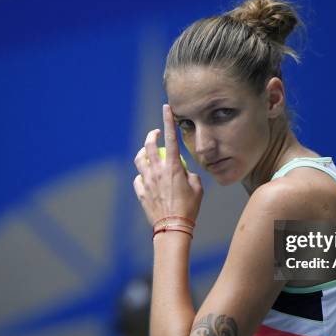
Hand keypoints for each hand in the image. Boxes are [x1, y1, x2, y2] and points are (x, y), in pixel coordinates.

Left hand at [133, 104, 202, 225]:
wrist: (173, 227)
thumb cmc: (189, 208)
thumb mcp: (197, 188)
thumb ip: (190, 175)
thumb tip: (184, 172)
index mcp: (173, 167)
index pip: (171, 138)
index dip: (168, 121)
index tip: (166, 108)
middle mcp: (157, 171)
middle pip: (149, 145)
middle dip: (152, 135)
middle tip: (156, 134)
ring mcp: (147, 181)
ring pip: (139, 160)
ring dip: (143, 153)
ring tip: (148, 153)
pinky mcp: (141, 192)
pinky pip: (138, 179)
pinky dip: (142, 176)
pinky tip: (146, 179)